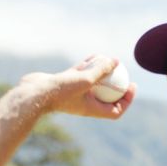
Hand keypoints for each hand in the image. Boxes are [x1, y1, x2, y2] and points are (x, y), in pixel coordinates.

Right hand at [18, 56, 135, 118]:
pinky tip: (95, 55)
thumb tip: (116, 61)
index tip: (132, 86)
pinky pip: (81, 74)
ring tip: (111, 61)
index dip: (127, 100)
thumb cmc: (60, 91)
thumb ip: (101, 71)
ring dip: (102, 73)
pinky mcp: (65, 82)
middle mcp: (84, 102)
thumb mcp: (85, 80)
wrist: (34, 92)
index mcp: (92, 109)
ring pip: (93, 83)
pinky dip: (88, 66)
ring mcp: (74, 92)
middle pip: (106, 97)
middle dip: (117, 85)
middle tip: (125, 73)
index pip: (115, 110)